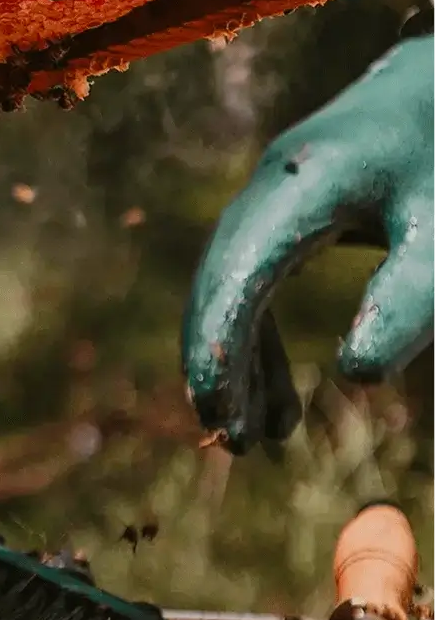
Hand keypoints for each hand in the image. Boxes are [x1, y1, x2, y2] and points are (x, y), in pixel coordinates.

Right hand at [182, 37, 434, 453]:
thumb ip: (405, 303)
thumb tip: (355, 375)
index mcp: (307, 180)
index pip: (242, 268)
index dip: (219, 344)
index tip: (215, 413)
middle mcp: (275, 178)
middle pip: (223, 275)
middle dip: (219, 359)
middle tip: (236, 441)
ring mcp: (276, 186)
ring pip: (234, 278)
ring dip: (239, 354)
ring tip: (262, 434)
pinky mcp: (290, 200)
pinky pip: (256, 271)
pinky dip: (259, 331)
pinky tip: (278, 390)